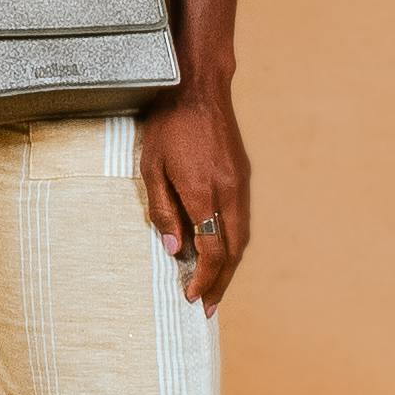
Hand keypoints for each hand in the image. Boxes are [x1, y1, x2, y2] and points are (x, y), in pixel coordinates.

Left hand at [138, 82, 249, 314]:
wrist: (198, 87)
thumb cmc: (168, 125)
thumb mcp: (151, 168)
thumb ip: (164, 211)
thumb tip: (175, 250)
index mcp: (205, 193)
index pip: (212, 251)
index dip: (204, 279)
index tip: (191, 296)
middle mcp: (230, 193)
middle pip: (233, 252)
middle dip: (221, 283)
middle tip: (208, 307)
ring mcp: (241, 183)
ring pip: (242, 237)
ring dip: (230, 266)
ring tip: (216, 286)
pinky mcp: (243, 175)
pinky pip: (242, 219)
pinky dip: (233, 243)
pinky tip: (221, 250)